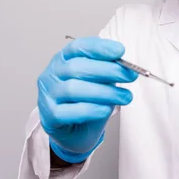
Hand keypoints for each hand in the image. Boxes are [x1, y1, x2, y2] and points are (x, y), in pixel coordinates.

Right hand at [37, 37, 137, 162]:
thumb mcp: (99, 80)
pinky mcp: (50, 117)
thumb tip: (126, 66)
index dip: (99, 47)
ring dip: (105, 92)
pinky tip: (106, 110)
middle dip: (108, 70)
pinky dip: (91, 110)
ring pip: (73, 89)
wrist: (75, 132)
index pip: (77, 47)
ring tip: (125, 97)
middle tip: (130, 76)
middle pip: (76, 67)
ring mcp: (48, 96)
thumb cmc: (87, 100)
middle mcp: (51, 75)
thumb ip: (108, 69)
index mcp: (62, 59)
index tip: (120, 51)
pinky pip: (70, 112)